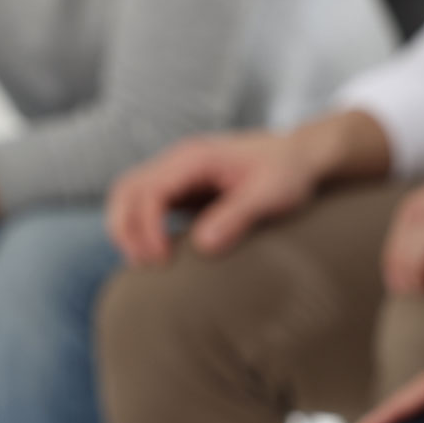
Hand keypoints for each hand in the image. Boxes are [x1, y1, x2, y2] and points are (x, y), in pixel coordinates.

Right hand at [106, 132, 319, 265]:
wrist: (298, 156)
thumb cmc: (287, 173)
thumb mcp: (270, 194)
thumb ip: (237, 216)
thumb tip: (203, 245)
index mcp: (194, 157)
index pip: (150, 190)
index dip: (148, 227)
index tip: (164, 259)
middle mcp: (177, 161)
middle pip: (126, 190)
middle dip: (127, 230)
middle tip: (149, 266)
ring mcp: (175, 172)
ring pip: (127, 195)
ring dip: (126, 229)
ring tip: (146, 264)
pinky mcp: (179, 188)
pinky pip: (143, 204)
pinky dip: (139, 228)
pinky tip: (157, 254)